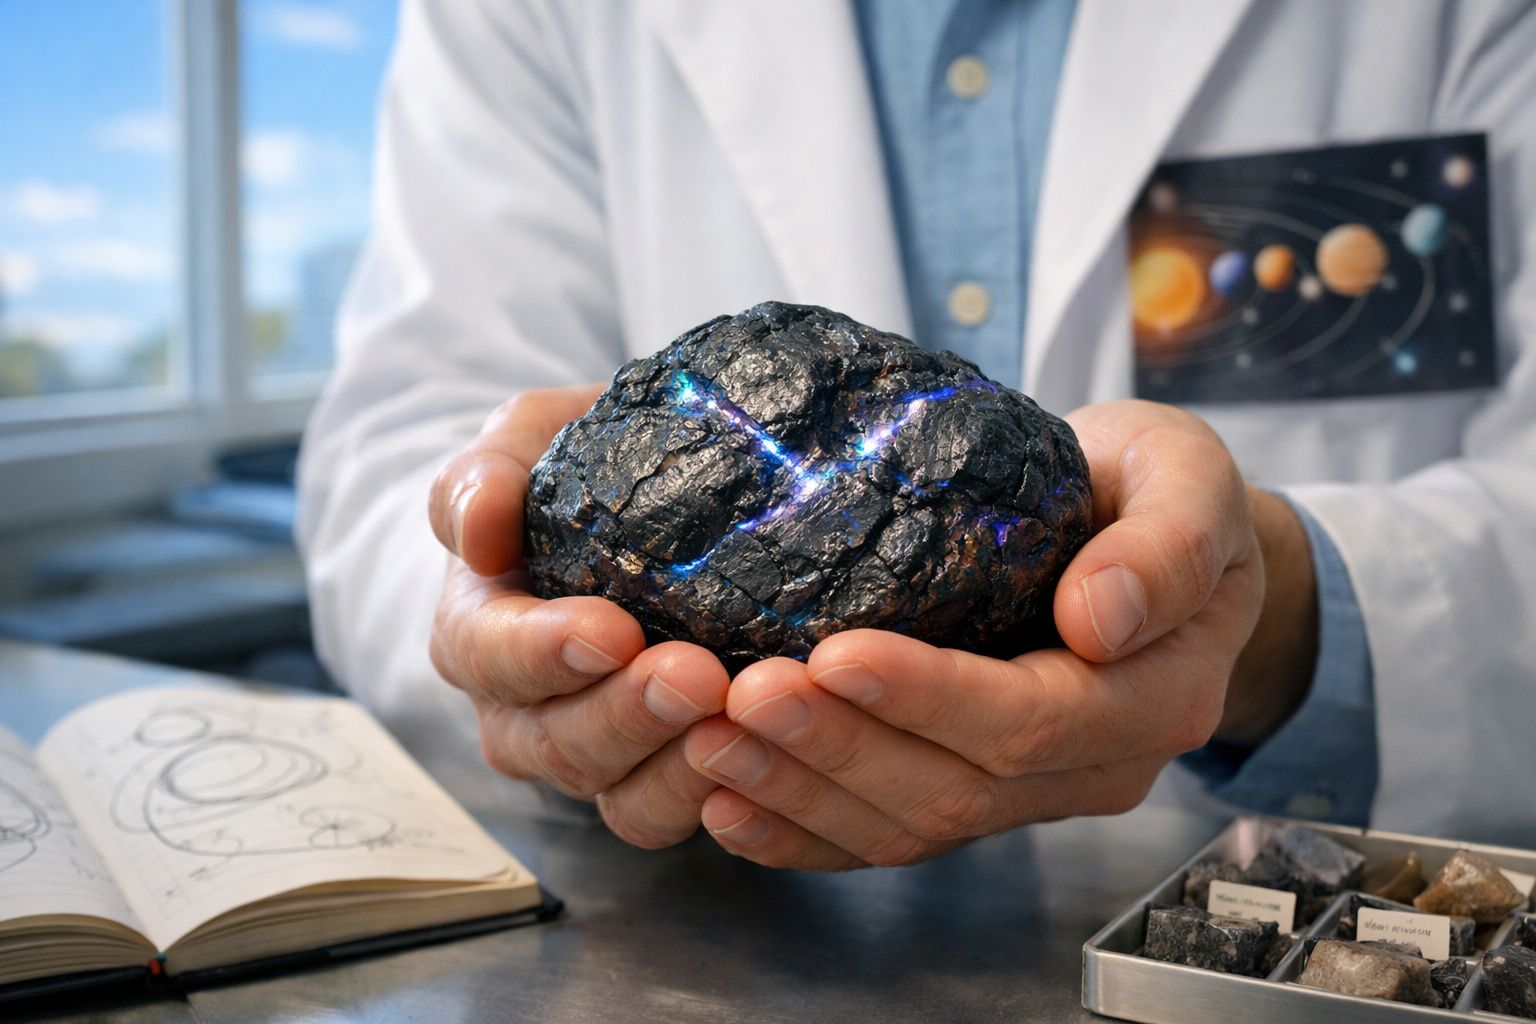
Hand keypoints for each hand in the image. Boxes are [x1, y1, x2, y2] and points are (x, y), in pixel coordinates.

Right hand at [428, 385, 728, 847]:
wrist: (656, 502)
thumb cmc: (582, 469)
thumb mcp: (526, 441)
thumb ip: (486, 477)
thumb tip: (477, 533)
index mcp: (478, 629)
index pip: (486, 653)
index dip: (542, 652)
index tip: (610, 631)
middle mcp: (521, 710)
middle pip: (554, 742)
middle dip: (626, 715)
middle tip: (698, 677)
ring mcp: (591, 755)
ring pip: (616, 795)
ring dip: (677, 768)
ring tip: (737, 720)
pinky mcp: (656, 779)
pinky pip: (674, 814)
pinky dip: (717, 798)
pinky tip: (765, 761)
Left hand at [682, 399, 1315, 868]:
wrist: (1147, 532)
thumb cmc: (1161, 491)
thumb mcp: (1188, 478)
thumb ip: (1168, 545)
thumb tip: (1102, 617)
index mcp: (1155, 696)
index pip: (1031, 720)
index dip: (929, 698)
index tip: (834, 653)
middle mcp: (1093, 764)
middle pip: (955, 790)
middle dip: (838, 749)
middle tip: (742, 698)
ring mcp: (1031, 791)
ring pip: (910, 826)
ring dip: (802, 793)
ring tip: (711, 743)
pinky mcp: (975, 792)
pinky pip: (886, 835)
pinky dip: (802, 831)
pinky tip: (729, 807)